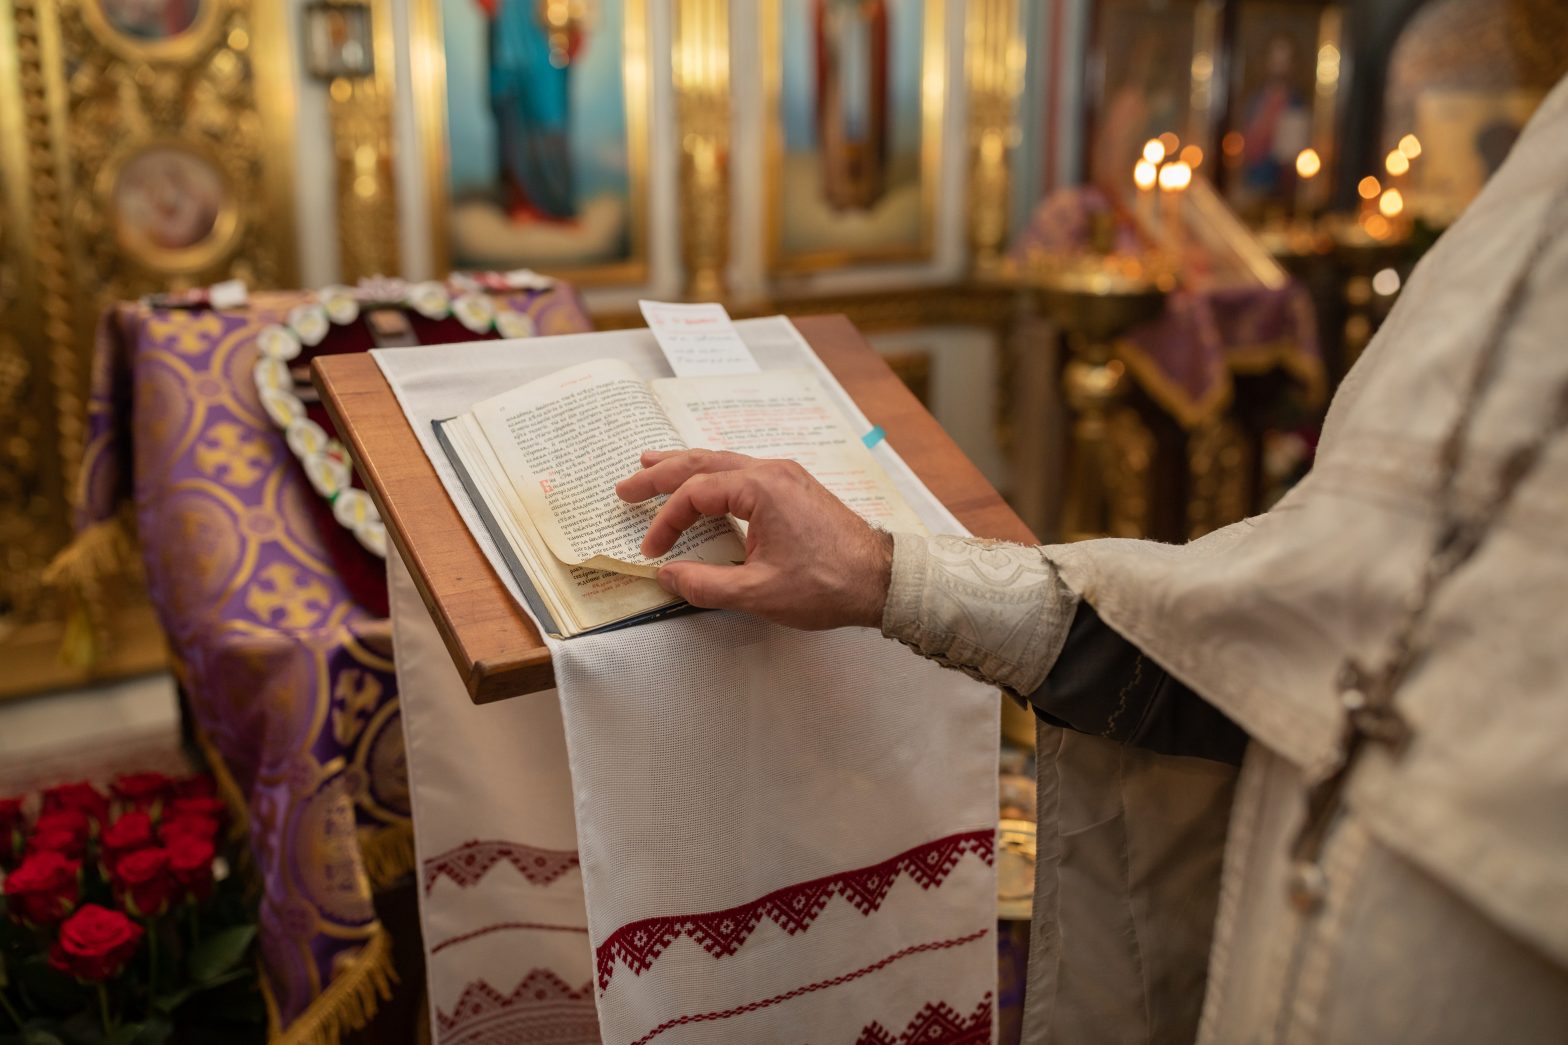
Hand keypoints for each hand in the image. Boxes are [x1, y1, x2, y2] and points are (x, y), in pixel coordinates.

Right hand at [614, 449, 893, 629]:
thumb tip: (667, 576)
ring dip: (686, 467)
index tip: (653, 551)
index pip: (696, 494)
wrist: (884, 580)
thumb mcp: (759, 592)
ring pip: (724, 462)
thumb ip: (706, 584)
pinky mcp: (796, 490)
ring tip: (653, 465)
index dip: (666, 521)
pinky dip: (713, 475)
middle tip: (626, 485)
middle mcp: (773, 471)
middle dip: (661, 473)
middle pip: (703, 463)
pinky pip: (743, 472)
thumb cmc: (829, 584)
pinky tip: (705, 484)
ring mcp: (786, 477)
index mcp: (762, 488)